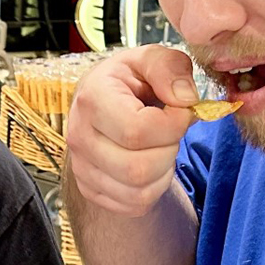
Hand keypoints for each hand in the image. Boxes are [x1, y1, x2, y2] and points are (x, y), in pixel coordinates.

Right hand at [66, 44, 198, 218]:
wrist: (103, 103)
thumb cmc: (130, 81)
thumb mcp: (151, 59)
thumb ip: (171, 68)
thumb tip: (185, 98)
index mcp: (92, 99)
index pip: (138, 131)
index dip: (173, 124)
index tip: (180, 110)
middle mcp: (79, 137)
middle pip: (138, 169)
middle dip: (169, 151)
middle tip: (170, 131)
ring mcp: (81, 168)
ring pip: (139, 191)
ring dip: (164, 171)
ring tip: (160, 146)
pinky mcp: (90, 190)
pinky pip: (135, 205)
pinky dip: (154, 189)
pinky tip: (150, 163)